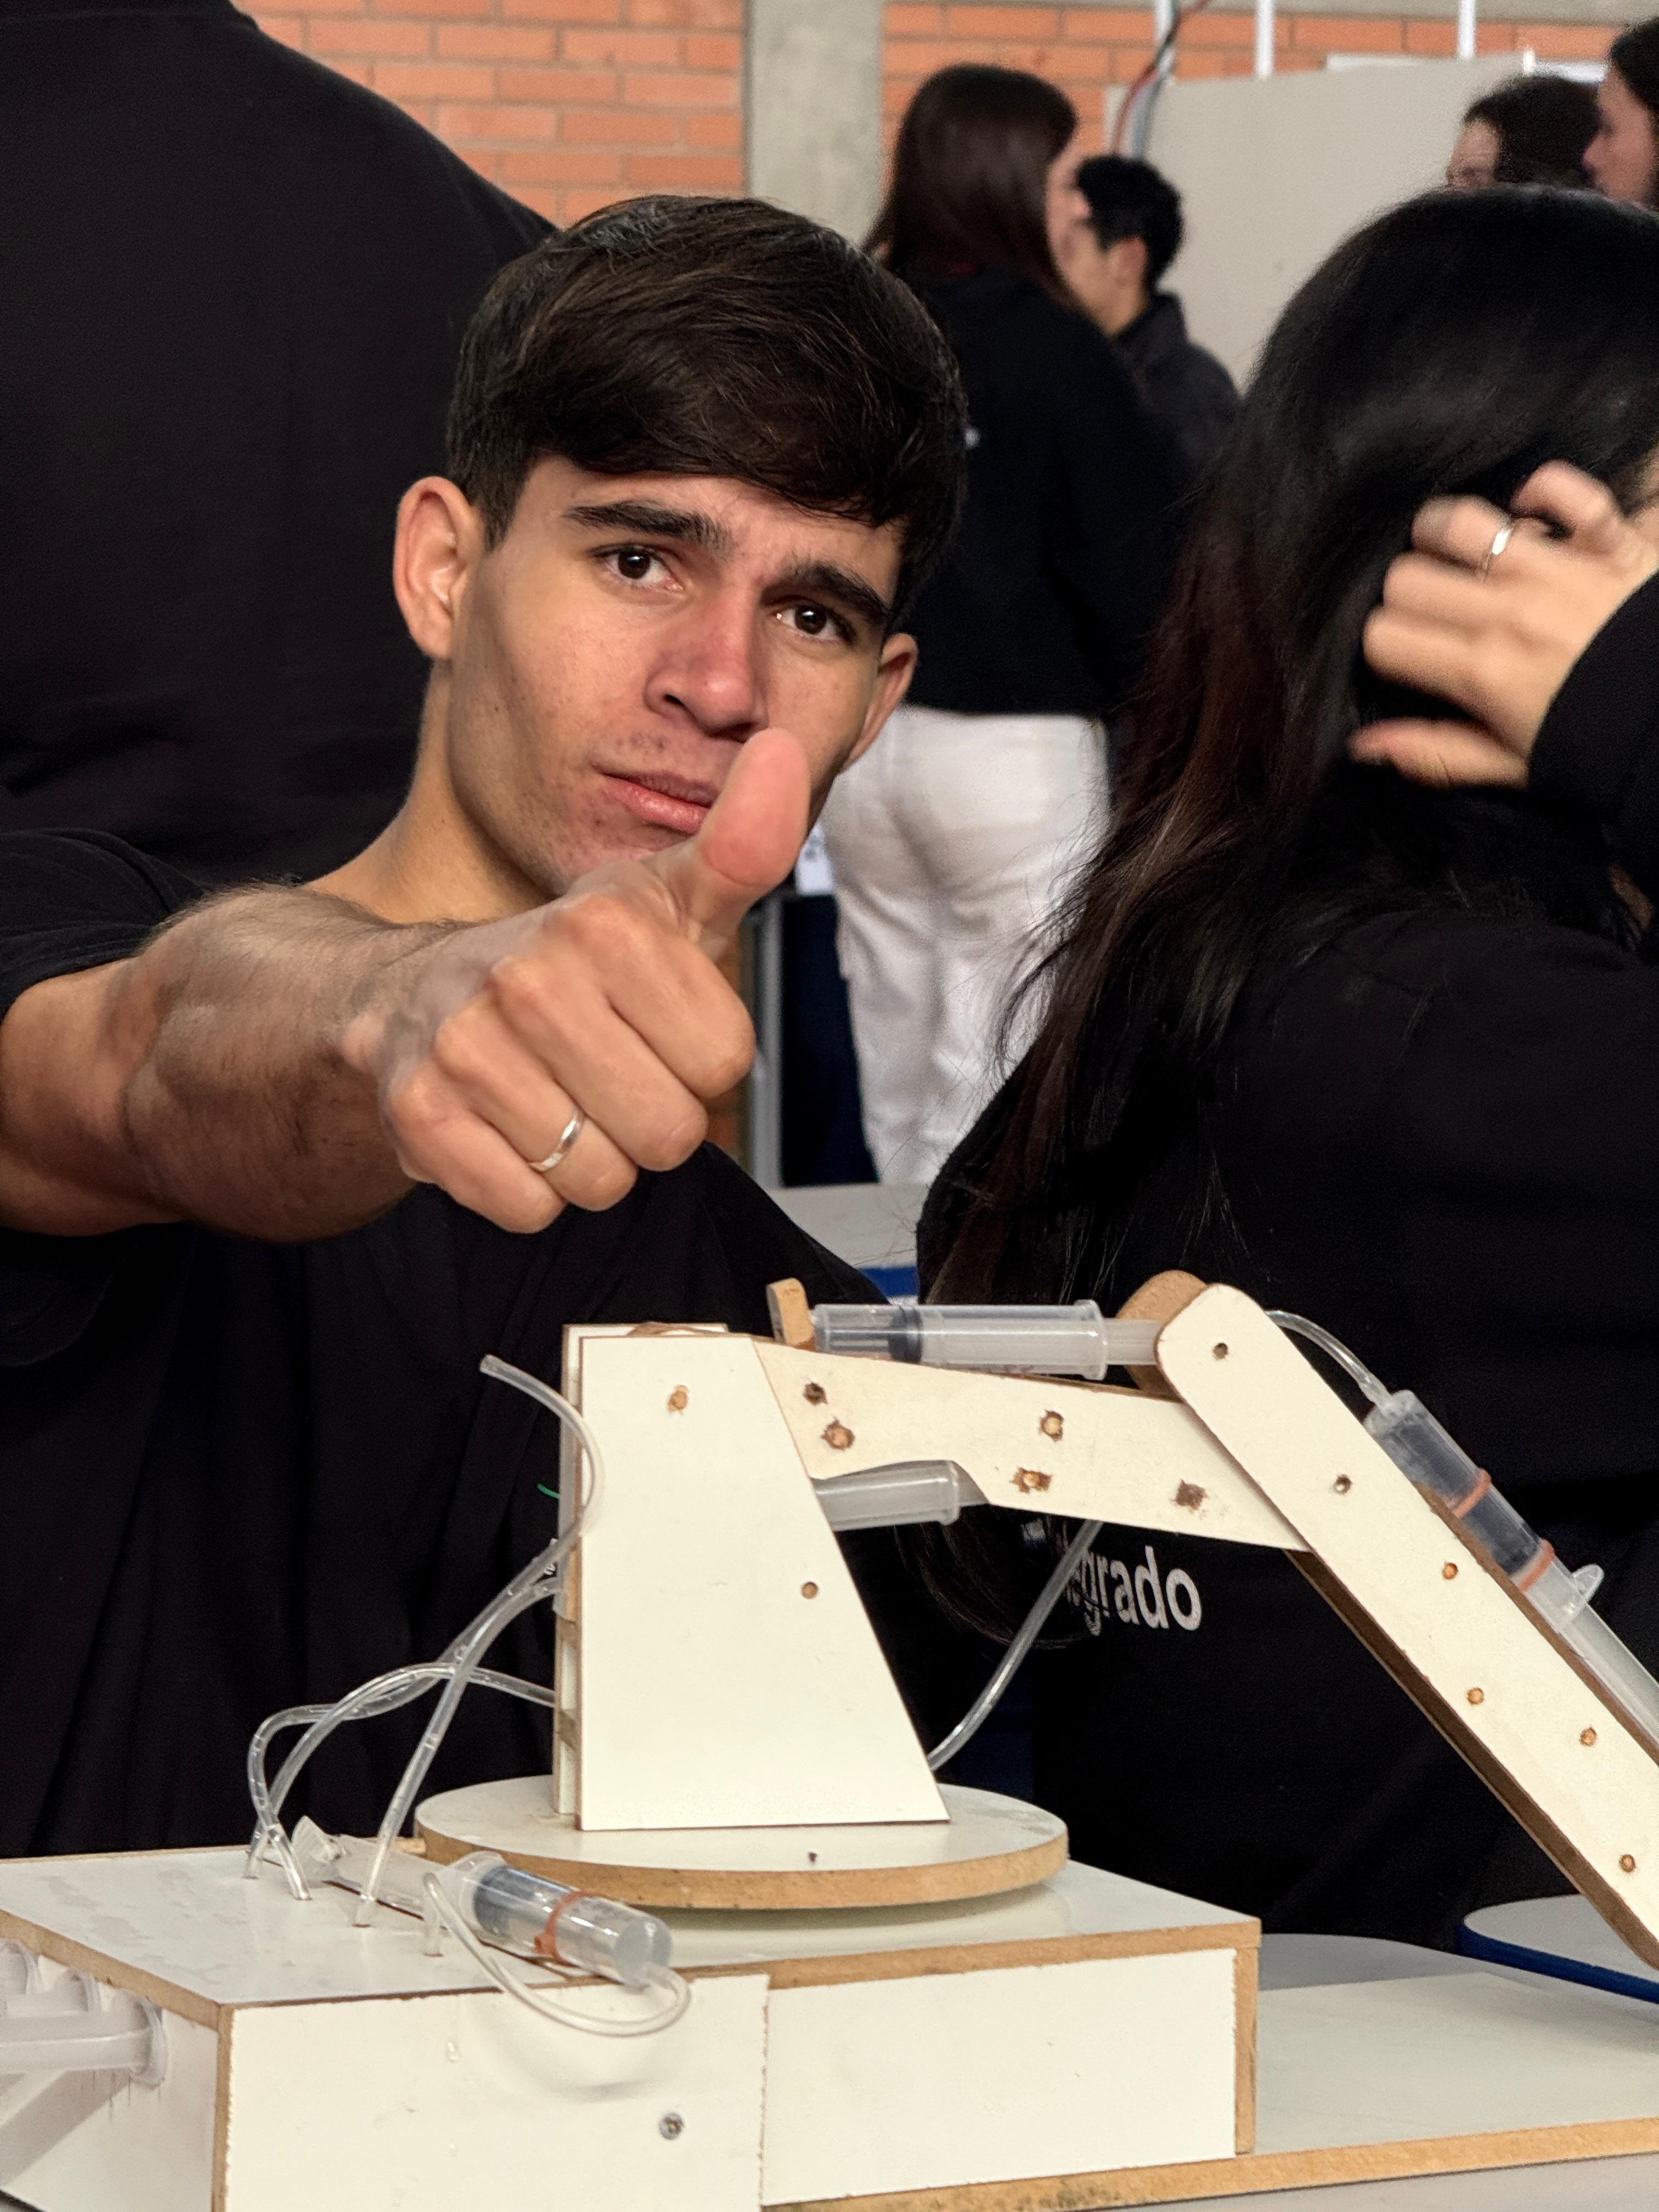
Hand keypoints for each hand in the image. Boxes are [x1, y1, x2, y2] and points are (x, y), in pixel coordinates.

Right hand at [344, 727, 808, 1231]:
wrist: (416, 997)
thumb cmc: (571, 961)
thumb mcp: (665, 900)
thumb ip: (743, 846)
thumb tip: (786, 753)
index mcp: (605, 924)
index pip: (724, 1061)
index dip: (700, 1060)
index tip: (656, 1028)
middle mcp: (529, 978)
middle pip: (669, 1132)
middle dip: (651, 1121)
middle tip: (607, 1075)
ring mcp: (466, 1048)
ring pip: (600, 1180)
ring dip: (591, 1162)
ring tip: (559, 1101)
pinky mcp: (420, 1116)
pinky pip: (528, 1208)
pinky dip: (528, 1190)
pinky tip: (510, 1132)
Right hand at [1352, 463, 1658, 788]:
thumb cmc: (1600, 745)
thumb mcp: (1514, 766)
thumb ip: (1437, 753)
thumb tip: (1364, 746)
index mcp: (1482, 673)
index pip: (1384, 637)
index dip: (1382, 646)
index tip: (1401, 657)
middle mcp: (1509, 613)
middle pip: (1407, 579)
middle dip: (1403, 596)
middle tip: (1426, 613)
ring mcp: (1558, 571)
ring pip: (1462, 523)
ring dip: (1444, 533)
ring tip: (1450, 552)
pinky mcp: (1606, 544)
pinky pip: (1564, 490)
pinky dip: (1542, 491)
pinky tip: (1527, 511)